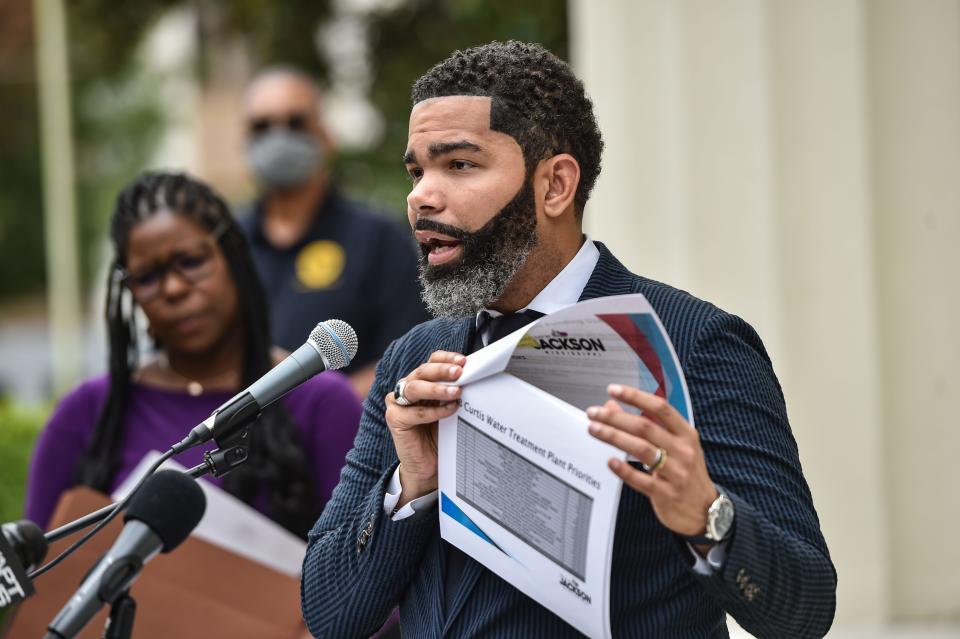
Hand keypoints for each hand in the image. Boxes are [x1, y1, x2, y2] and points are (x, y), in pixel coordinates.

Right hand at [384, 350, 464, 506]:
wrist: (429, 466)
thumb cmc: (441, 435)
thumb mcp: (451, 409)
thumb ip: (456, 393)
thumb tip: (474, 377)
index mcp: (423, 382)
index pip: (431, 362)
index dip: (445, 358)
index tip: (463, 360)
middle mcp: (408, 388)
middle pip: (422, 371)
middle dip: (442, 370)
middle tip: (459, 372)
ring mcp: (398, 403)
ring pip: (415, 387)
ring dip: (437, 388)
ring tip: (456, 392)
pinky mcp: (395, 419)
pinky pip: (415, 412)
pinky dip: (434, 411)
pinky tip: (449, 411)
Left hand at [586, 384, 716, 537]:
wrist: (705, 510)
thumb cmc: (686, 472)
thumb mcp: (674, 446)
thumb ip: (646, 425)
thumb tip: (612, 406)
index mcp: (686, 434)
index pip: (660, 408)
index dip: (635, 396)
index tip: (613, 390)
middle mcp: (683, 450)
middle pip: (645, 427)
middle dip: (615, 418)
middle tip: (593, 413)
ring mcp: (676, 473)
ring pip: (641, 449)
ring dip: (614, 437)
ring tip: (594, 430)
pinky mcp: (666, 494)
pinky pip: (641, 480)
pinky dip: (624, 470)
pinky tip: (610, 462)